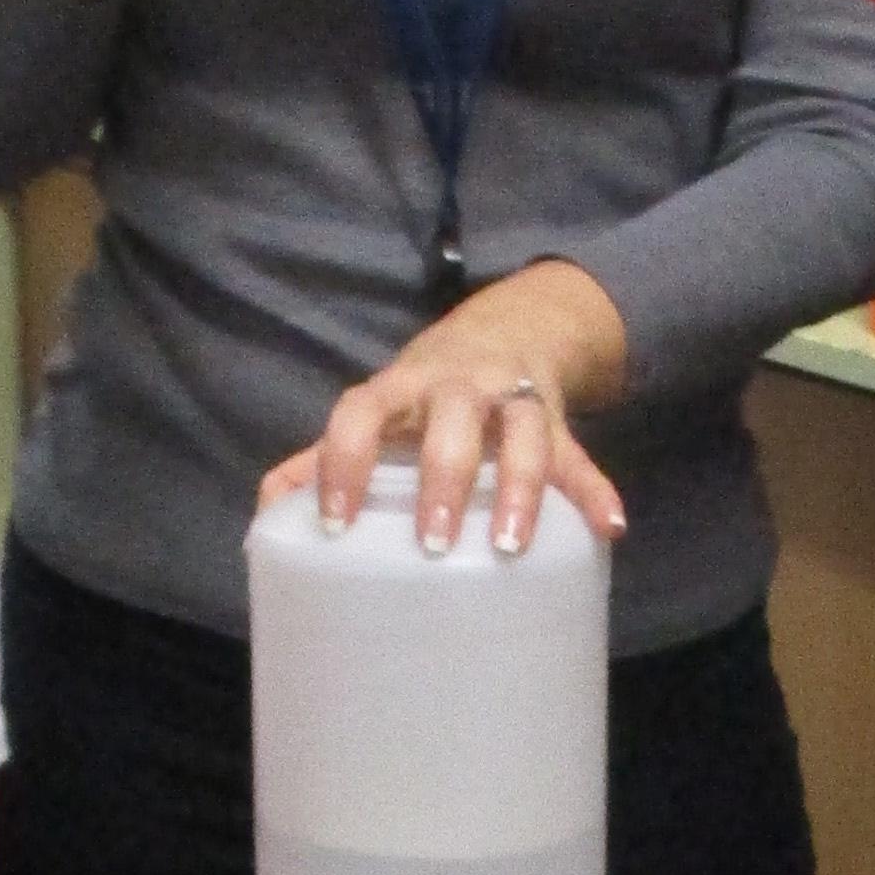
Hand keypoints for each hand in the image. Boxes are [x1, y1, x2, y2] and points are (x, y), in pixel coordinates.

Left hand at [260, 264, 631, 558]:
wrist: (509, 329)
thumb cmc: (422, 396)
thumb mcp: (376, 413)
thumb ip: (321, 458)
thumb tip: (265, 513)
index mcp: (399, 388)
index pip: (361, 413)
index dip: (343, 463)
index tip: (334, 523)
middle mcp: (455, 386)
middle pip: (450, 418)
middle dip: (442, 478)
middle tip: (431, 542)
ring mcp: (511, 399)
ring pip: (519, 432)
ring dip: (518, 486)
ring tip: (510, 545)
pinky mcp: (557, 422)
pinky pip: (579, 456)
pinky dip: (596, 492)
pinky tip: (609, 529)